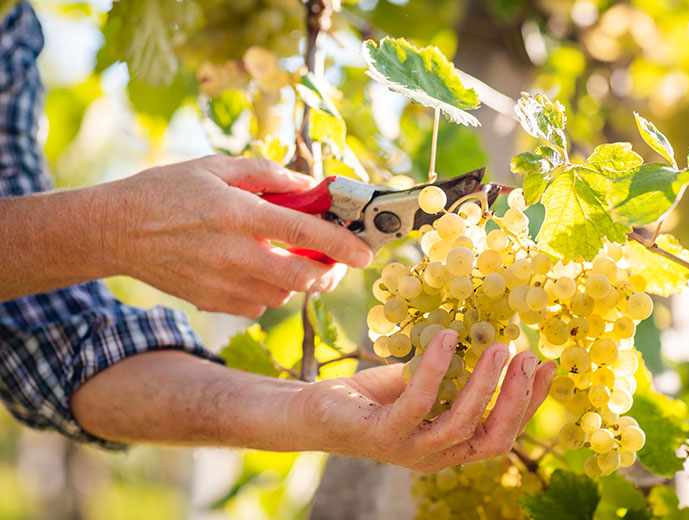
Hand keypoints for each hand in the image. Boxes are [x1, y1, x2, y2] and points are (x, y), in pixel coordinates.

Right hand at [98, 155, 372, 317]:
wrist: (117, 230)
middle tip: (333, 262)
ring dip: (298, 282)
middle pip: (302, 278)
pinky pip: (258, 306)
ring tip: (290, 261)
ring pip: (283, 295)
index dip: (341, 244)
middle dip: (329, 273)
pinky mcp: (212, 301)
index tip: (366, 253)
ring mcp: (223, 283)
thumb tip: (308, 185)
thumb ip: (266, 174)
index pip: (304, 233)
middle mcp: (235, 253)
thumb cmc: (167, 191)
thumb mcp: (216, 166)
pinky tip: (258, 272)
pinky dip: (269, 292)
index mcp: (239, 214)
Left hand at [293, 329, 556, 471]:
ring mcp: (407, 449)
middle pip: (492, 439)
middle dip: (517, 399)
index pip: (501, 433)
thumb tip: (488, 338)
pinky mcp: (379, 434)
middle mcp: (434, 456)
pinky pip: (417, 404)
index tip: (549, 367)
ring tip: (499, 347)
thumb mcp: (419, 383)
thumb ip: (452, 375)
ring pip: (460, 426)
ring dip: (485, 385)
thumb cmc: (371, 397)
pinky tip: (448, 339)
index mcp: (448, 446)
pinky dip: (437, 371)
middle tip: (529, 356)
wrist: (313, 411)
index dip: (529, 404)